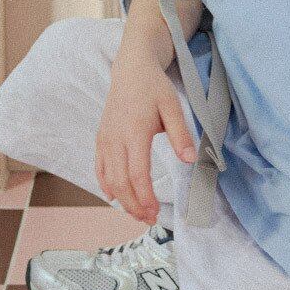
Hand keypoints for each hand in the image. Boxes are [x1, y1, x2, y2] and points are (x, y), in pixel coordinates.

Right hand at [95, 59, 197, 223]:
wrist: (131, 70)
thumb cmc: (153, 87)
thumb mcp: (173, 106)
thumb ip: (181, 134)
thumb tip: (190, 160)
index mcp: (134, 132)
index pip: (137, 174)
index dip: (145, 197)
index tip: (156, 212)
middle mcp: (115, 138)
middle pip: (121, 182)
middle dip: (134, 205)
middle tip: (149, 220)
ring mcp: (105, 139)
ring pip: (108, 178)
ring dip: (122, 200)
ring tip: (137, 213)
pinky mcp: (101, 138)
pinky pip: (99, 167)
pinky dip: (106, 185)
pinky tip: (114, 197)